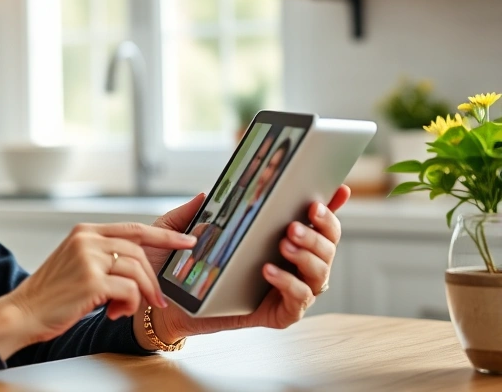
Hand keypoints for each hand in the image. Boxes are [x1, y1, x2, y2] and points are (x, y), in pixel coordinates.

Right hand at [0, 222, 196, 360]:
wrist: (23, 312)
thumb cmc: (52, 294)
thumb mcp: (77, 264)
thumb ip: (104, 256)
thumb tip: (140, 265)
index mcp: (85, 232)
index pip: (134, 228)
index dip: (166, 234)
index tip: (189, 240)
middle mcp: (87, 239)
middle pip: (139, 251)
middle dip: (153, 279)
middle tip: (157, 300)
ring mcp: (88, 258)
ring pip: (137, 271)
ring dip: (141, 295)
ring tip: (127, 309)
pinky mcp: (91, 280)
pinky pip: (129, 290)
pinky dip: (128, 305)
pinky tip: (113, 313)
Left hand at [141, 186, 349, 343]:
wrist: (166, 305)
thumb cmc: (179, 266)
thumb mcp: (181, 234)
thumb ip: (194, 214)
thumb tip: (208, 193)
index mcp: (277, 239)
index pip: (312, 222)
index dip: (330, 207)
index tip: (338, 189)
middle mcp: (291, 264)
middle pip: (327, 247)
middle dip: (319, 232)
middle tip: (295, 222)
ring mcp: (288, 290)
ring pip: (319, 274)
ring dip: (308, 256)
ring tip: (286, 241)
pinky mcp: (279, 314)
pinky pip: (298, 301)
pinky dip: (290, 285)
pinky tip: (270, 271)